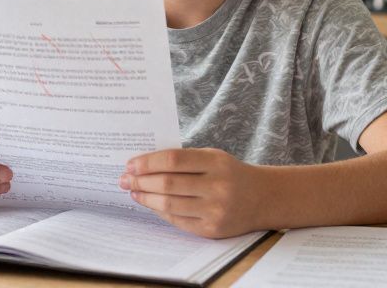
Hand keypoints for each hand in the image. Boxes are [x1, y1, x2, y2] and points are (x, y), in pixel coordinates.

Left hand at [119, 148, 260, 238]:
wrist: (262, 198)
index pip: (173, 160)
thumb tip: (144, 165)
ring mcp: (215, 211)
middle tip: (124, 179)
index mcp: (216, 163)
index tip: (130, 164)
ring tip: (134, 191)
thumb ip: (183, 159)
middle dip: (141, 182)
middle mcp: (217, 187)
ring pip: (169, 205)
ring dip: (146, 198)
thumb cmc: (230, 173)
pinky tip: (150, 204)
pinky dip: (160, 211)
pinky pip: (177, 220)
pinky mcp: (211, 229)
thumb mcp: (212, 157)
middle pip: (168, 184)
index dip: (148, 163)